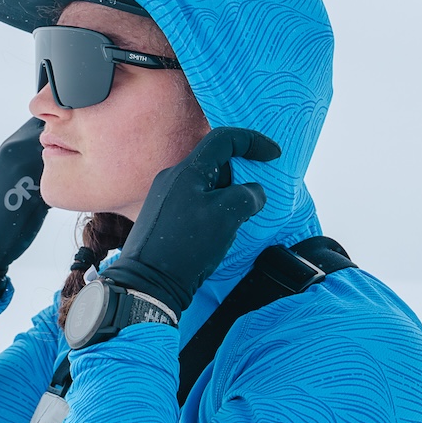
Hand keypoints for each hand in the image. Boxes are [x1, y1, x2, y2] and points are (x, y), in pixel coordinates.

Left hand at [103, 127, 280, 316]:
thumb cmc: (186, 247)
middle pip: (216, 163)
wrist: (148, 283)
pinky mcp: (165, 217)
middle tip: (256, 198)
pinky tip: (220, 234)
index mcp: (187, 170)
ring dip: (229, 196)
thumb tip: (253, 193)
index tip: (273, 155)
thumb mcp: (226, 216)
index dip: (252, 141)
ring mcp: (166, 198)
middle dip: (241, 176)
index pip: (224, 139)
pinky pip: (197, 202)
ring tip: (238, 222)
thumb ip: (246, 196)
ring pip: (207, 185)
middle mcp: (173, 178)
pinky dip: (215, 210)